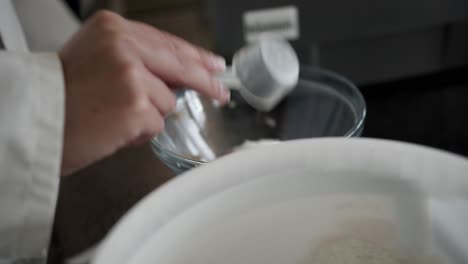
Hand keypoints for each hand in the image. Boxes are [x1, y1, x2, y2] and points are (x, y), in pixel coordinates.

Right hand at [59, 11, 228, 175]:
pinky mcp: (135, 106)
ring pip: (167, 102)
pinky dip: (139, 132)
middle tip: (220, 91)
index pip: (167, 43)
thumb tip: (176, 77)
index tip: (213, 64)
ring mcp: (132, 75)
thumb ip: (136, 60)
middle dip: (204, 81)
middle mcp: (124, 46)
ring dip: (148, 115)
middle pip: (181, 65)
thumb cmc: (60, 96)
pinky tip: (114, 128)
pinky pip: (156, 124)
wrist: (34, 121)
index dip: (195, 56)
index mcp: (113, 29)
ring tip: (114, 115)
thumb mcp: (96, 58)